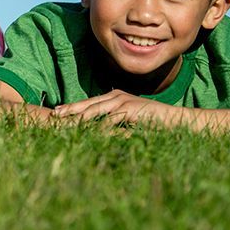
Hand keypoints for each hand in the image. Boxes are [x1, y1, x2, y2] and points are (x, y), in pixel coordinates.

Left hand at [53, 90, 189, 126]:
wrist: (174, 119)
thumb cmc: (152, 121)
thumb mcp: (129, 119)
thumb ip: (114, 120)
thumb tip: (98, 128)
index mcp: (114, 96)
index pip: (89, 102)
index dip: (73, 108)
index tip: (58, 112)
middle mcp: (116, 95)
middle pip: (87, 104)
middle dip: (70, 110)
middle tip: (54, 116)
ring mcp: (123, 100)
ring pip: (95, 110)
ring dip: (79, 119)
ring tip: (65, 125)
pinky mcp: (130, 109)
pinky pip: (109, 119)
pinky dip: (97, 127)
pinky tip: (87, 133)